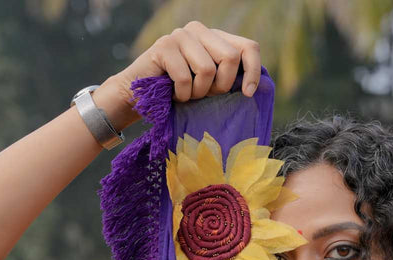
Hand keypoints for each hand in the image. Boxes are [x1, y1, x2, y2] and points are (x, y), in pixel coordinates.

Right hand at [122, 21, 260, 105]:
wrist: (139, 96)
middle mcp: (200, 30)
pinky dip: (181, 95)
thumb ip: (227, 80)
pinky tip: (173, 95)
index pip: (248, 47)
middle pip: (231, 57)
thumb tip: (252, 88)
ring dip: (198, 93)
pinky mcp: (164, 45)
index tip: (247, 94)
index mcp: (215, 38)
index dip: (253, 71)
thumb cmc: (177, 94)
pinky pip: (185, 77)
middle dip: (221, 86)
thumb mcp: (209, 87)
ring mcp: (181, 35)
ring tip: (186, 95)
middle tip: (204, 96)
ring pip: (208, 69)